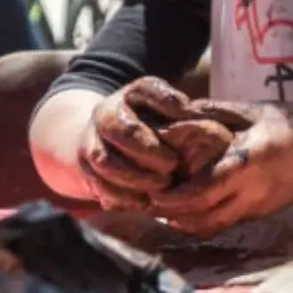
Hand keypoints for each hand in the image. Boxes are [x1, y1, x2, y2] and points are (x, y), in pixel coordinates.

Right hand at [79, 78, 184, 209]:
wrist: (106, 137)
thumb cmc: (155, 123)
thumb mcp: (171, 111)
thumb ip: (189, 113)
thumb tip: (207, 117)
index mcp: (132, 94)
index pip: (146, 90)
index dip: (168, 102)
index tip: (188, 115)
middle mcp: (107, 113)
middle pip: (122, 130)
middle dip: (148, 151)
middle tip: (173, 165)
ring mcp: (91, 139)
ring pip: (105, 161)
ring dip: (135, 178)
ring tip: (161, 187)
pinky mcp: (85, 167)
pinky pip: (98, 184)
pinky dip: (121, 196)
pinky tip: (143, 202)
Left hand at [150, 103, 292, 235]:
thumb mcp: (254, 110)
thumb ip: (214, 113)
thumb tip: (173, 115)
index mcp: (251, 161)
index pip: (205, 190)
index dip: (175, 197)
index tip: (152, 191)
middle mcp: (256, 190)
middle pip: (204, 217)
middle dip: (172, 214)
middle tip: (148, 202)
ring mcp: (261, 205)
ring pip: (214, 226)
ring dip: (187, 222)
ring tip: (165, 208)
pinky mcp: (266, 212)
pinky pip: (228, 221)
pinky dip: (205, 219)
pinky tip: (191, 207)